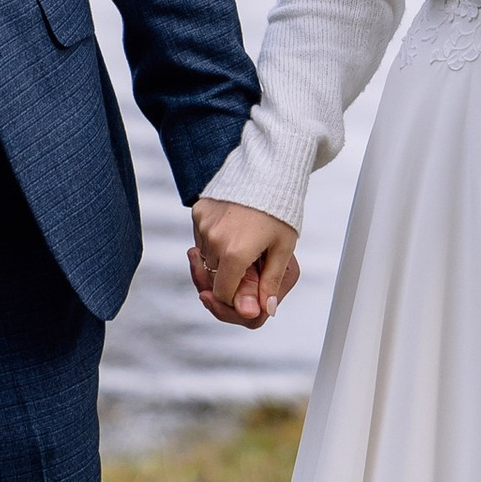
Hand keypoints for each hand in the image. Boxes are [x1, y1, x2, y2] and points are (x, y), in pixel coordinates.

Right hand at [190, 195, 301, 330]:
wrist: (267, 171)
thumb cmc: (279, 211)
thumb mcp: (282, 249)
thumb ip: (270, 282)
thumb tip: (265, 310)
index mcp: (235, 254)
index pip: (224, 293)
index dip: (236, 296)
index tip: (249, 288)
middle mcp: (214, 241)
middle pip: (214, 277)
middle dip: (230, 277)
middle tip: (250, 263)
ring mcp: (203, 226)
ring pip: (206, 259)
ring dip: (221, 259)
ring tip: (243, 242)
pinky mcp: (198, 213)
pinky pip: (201, 238)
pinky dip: (214, 240)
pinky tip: (233, 230)